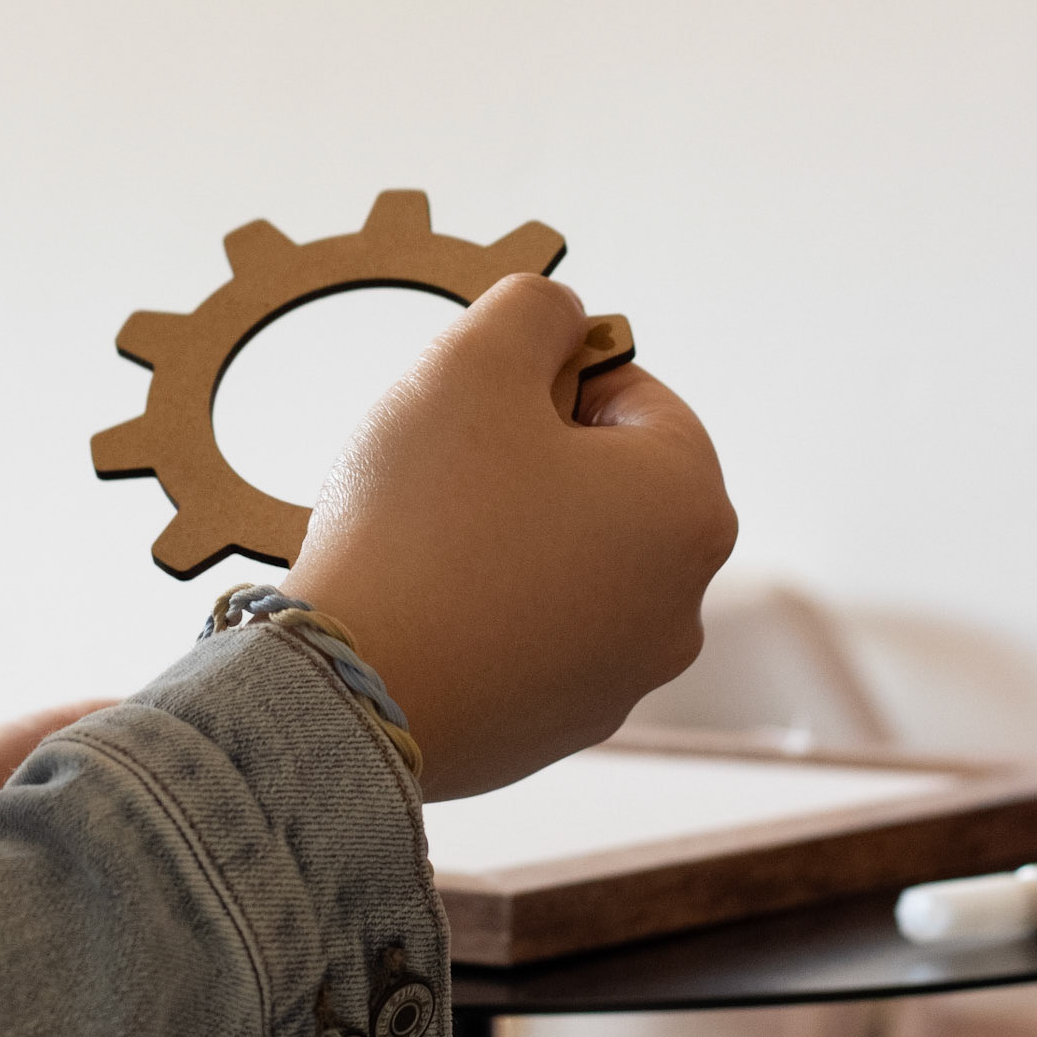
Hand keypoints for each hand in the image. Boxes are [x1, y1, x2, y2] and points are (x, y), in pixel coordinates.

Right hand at [282, 275, 735, 800]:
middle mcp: (680, 603)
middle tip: (440, 469)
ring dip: (503, 534)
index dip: (543, 378)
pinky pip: (527, 636)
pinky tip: (421, 606)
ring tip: (423, 541)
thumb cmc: (418, 520)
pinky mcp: (559, 729)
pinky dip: (482, 610)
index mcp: (690, 506)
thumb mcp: (472, 362)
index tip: (474, 405)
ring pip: (563, 561)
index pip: (632, 394)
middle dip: (525, 460)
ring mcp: (623, 678)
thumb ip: (534, 307)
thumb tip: (562, 317)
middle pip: (603, 483)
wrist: (347, 690)